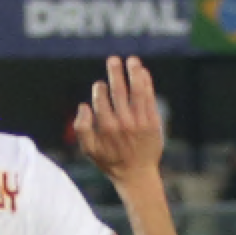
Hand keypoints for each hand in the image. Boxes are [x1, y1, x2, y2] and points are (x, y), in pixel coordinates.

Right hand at [73, 56, 163, 184]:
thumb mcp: (89, 150)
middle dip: (115, 74)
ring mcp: (140, 121)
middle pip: (118, 92)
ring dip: (134, 73)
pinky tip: (143, 73)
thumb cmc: (111, 162)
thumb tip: (83, 105)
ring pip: (137, 91)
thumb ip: (82, 129)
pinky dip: (147, 83)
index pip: (101, 101)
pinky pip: (149, 98)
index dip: (99, 90)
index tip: (99, 84)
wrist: (137, 175)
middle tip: (113, 59)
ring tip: (131, 60)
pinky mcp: (153, 122)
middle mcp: (123, 123)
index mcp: (106, 128)